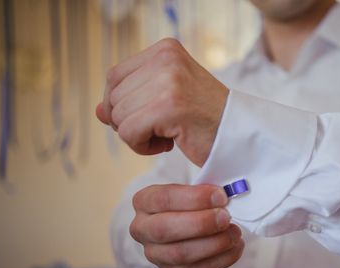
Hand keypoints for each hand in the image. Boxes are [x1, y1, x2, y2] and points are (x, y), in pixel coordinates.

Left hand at [95, 38, 228, 166]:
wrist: (241, 136)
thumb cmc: (206, 120)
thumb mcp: (166, 101)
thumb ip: (132, 100)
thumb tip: (98, 110)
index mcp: (166, 50)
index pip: (115, 77)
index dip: (121, 105)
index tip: (149, 120)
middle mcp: (166, 59)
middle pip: (113, 97)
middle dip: (130, 122)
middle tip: (162, 131)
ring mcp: (169, 81)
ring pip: (119, 116)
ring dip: (137, 136)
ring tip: (167, 137)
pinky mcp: (169, 106)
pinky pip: (129, 132)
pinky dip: (142, 147)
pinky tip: (167, 145)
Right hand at [130, 183, 243, 267]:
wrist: (189, 224)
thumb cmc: (194, 200)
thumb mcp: (195, 183)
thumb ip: (204, 173)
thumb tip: (220, 167)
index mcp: (145, 201)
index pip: (164, 198)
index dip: (194, 198)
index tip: (221, 196)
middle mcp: (142, 229)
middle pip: (165, 229)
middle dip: (200, 224)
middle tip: (226, 217)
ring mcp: (155, 254)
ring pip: (179, 255)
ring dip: (213, 244)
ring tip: (235, 233)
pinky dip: (219, 261)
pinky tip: (235, 248)